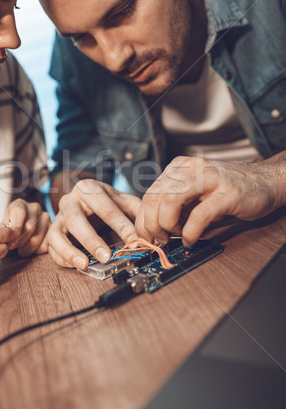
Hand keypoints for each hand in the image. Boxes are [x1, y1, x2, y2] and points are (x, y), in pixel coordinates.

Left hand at [0, 199, 50, 256]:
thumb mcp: (2, 227)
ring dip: (27, 248)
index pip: (19, 212)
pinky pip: (46, 243)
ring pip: (37, 237)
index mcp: (20, 204)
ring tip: (20, 250)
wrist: (21, 230)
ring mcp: (46, 217)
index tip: (8, 241)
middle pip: (29, 226)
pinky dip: (36, 250)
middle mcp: (34, 207)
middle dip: (19, 241)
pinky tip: (30, 249)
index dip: (14, 229)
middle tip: (12, 248)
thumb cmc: (9, 229)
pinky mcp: (53, 229)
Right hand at [47, 179, 140, 268]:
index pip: (105, 208)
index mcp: (88, 189)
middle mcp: (70, 200)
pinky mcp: (52, 231)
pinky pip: (51, 246)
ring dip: (69, 251)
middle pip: (75, 219)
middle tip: (106, 256)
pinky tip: (76, 265)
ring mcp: (58, 216)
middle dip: (91, 239)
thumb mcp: (122, 200)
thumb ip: (136, 211)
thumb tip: (150, 231)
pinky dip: (62, 257)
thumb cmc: (105, 201)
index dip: (121, 226)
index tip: (133, 241)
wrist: (85, 196)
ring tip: (85, 264)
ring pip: (56, 234)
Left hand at [135, 155, 281, 245]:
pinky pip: (199, 215)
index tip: (146, 237)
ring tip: (176, 236)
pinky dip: (190, 232)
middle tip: (160, 240)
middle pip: (154, 196)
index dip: (143, 220)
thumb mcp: (194, 196)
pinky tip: (192, 239)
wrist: (264, 182)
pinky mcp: (226, 193)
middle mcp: (190, 169)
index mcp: (178, 168)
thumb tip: (153, 232)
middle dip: (151, 225)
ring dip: (167, 225)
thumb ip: (174, 207)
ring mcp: (208, 178)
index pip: (149, 194)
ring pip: (170, 200)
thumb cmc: (227, 192)